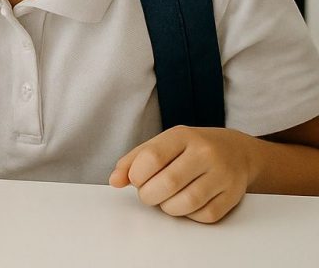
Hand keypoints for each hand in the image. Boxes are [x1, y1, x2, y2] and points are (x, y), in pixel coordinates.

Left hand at [109, 125, 261, 223]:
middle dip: (149, 195)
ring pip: (187, 203)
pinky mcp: (233, 196)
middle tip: (148, 193)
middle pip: (168, 183)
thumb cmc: (190, 149)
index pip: (152, 157)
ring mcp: (222, 174)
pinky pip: (205, 215)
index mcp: (183, 136)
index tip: (135, 180)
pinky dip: (190, 215)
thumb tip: (114, 180)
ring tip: (165, 199)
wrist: (236, 151)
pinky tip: (186, 204)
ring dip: (168, 207)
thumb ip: (134, 160)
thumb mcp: (162, 144)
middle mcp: (205, 153)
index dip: (136, 175)